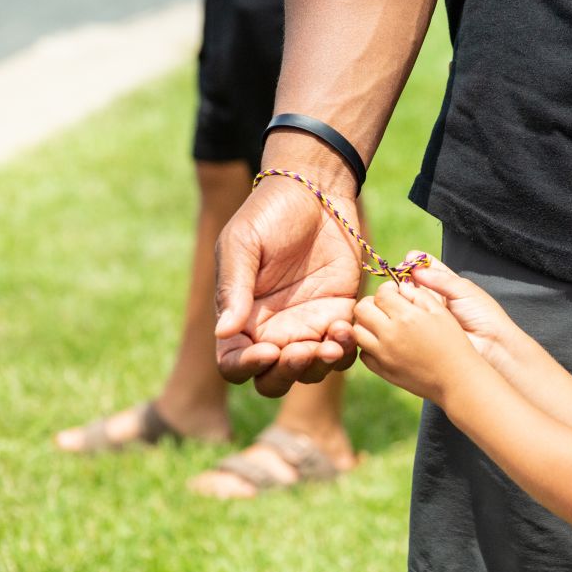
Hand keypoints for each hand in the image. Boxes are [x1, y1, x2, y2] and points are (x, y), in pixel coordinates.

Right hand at [214, 175, 362, 396]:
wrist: (315, 191)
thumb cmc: (269, 214)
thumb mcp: (242, 244)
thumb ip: (234, 289)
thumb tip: (223, 335)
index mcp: (240, 319)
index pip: (235, 363)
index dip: (247, 367)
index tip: (267, 351)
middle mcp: (272, 331)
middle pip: (273, 380)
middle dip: (287, 374)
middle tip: (303, 349)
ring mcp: (307, 326)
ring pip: (311, 372)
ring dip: (320, 367)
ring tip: (333, 341)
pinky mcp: (339, 315)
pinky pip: (344, 350)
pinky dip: (347, 349)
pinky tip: (348, 326)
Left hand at [354, 281, 483, 402]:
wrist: (456, 379)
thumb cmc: (453, 343)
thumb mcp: (441, 313)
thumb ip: (419, 295)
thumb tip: (401, 286)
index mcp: (406, 316)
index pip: (381, 293)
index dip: (388, 289)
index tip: (396, 293)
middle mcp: (390, 334)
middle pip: (361, 309)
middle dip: (371, 303)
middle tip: (385, 307)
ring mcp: (383, 354)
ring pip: (357, 331)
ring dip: (367, 324)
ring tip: (383, 325)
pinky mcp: (382, 370)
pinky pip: (364, 354)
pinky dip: (370, 347)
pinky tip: (385, 344)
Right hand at [403, 253, 520, 367]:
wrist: (491, 345)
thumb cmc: (485, 316)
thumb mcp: (464, 290)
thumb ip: (440, 279)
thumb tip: (417, 269)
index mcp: (448, 284)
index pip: (427, 268)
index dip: (416, 262)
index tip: (408, 260)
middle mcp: (436, 298)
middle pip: (413, 282)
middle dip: (404, 276)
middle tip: (398, 274)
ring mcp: (427, 314)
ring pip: (408, 299)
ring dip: (401, 292)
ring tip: (398, 288)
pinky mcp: (422, 331)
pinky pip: (409, 317)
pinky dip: (402, 310)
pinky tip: (400, 305)